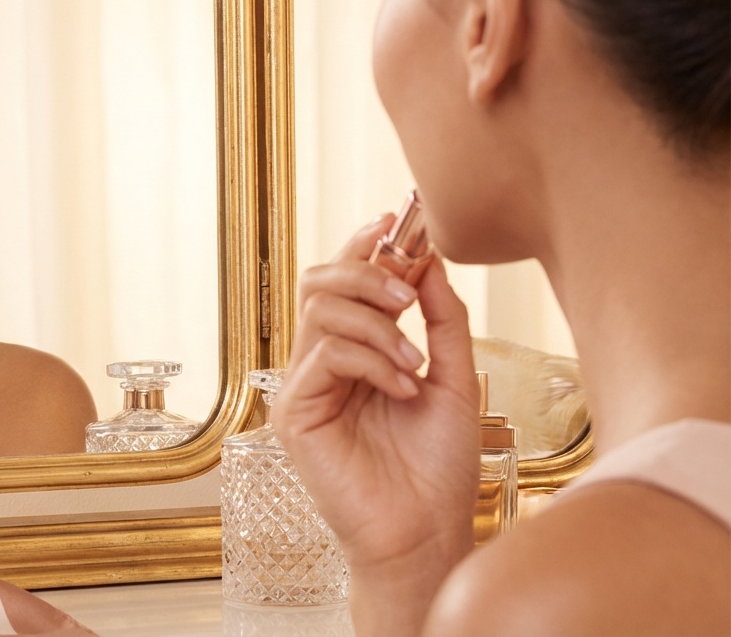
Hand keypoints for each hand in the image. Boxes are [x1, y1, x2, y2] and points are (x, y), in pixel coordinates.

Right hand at [273, 215, 479, 630]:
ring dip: (377, 324)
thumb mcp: (456, 378)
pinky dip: (373, 361)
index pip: (342, 281)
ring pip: (321, 311)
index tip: (398, 221)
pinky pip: (326, 356)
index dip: (364, 245)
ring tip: (415, 361)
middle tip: (408, 293)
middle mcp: (321, 363)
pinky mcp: (296, 413)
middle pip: (317, 281)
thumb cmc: (438, 467)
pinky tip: (403, 388)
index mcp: (352, 352)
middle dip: (366, 271)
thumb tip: (430, 259)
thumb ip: (443, 319)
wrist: (426, 530)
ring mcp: (304, 387)